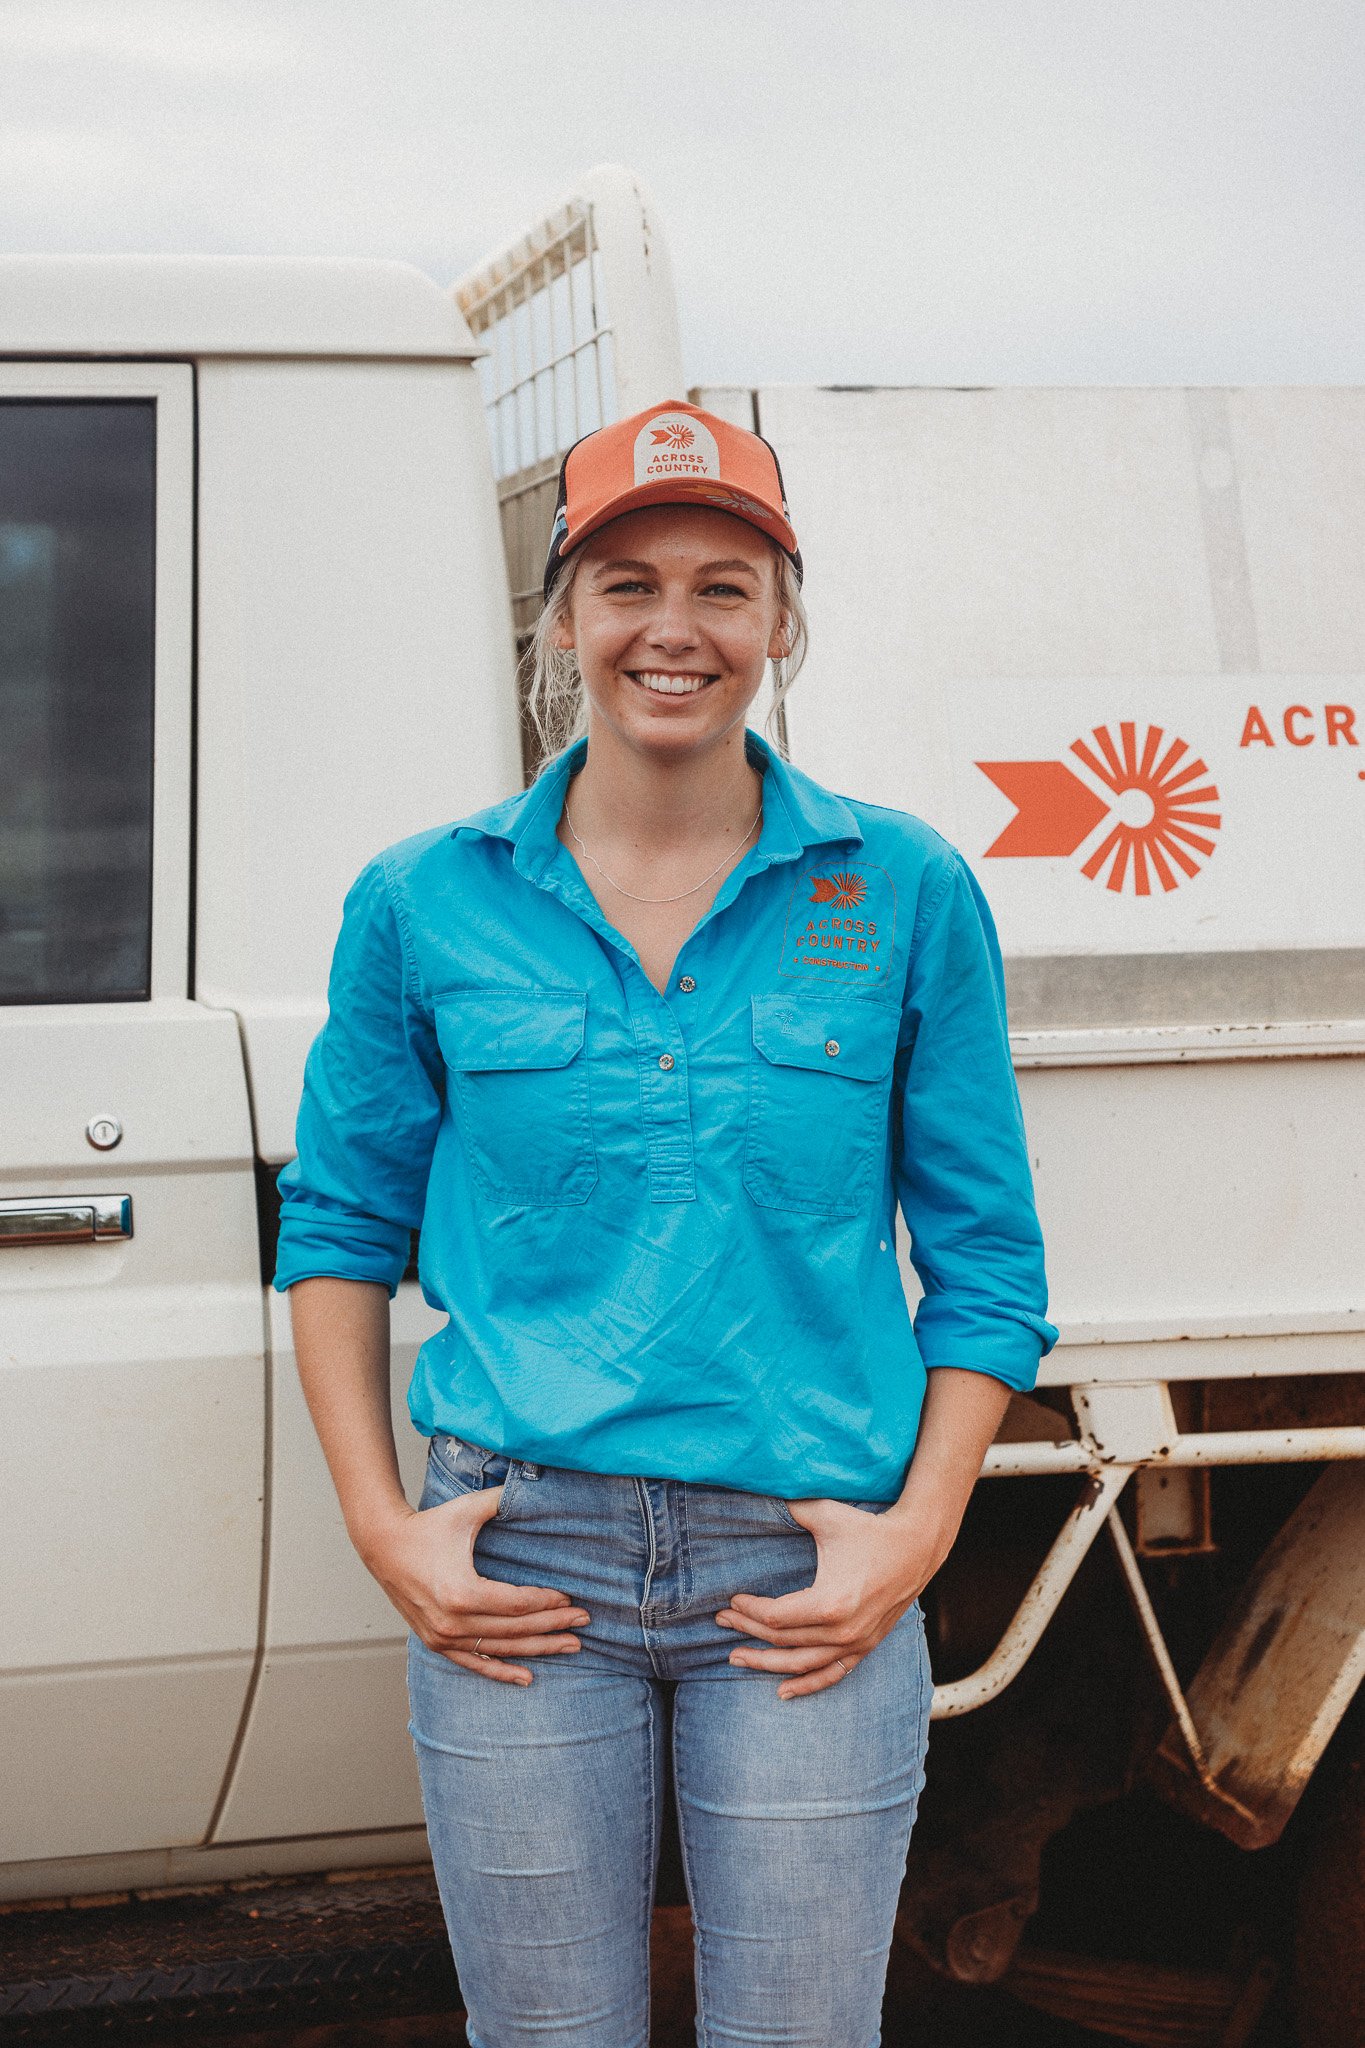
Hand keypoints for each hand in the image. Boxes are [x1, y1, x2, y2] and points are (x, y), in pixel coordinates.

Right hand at [363, 1488, 588, 1686]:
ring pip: (500, 1649)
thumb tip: (534, 1487)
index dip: (547, 1603)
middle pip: (515, 1629)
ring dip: (538, 1649)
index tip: (572, 1600)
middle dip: (553, 1626)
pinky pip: (474, 1663)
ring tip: (571, 1647)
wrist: (384, 1546)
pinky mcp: (436, 1643)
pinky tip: (527, 1677)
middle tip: (584, 1622)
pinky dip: (501, 1671)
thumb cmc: (428, 1526)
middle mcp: (452, 1621)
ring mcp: (443, 1636)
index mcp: (462, 1591)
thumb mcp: (467, 1510)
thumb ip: (502, 1501)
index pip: (517, 1605)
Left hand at [715, 1498, 947, 1699]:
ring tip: (738, 1659)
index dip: (749, 1611)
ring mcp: (856, 1642)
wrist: (917, 1545)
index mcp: (829, 1603)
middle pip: (783, 1641)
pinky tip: (782, 1691)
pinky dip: (807, 1685)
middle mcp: (842, 1630)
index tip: (731, 1601)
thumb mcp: (826, 1515)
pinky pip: (832, 1674)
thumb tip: (758, 1496)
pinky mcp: (866, 1646)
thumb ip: (790, 1509)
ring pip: (802, 1664)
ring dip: (767, 1664)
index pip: (776, 1617)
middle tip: (722, 1623)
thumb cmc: (869, 1529)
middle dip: (748, 1632)